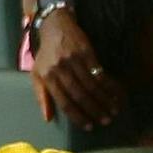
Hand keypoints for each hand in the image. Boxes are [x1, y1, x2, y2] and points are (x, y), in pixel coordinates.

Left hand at [29, 5, 118, 129]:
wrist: (54, 27)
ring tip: (114, 110)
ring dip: (104, 99)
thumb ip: (41, 96)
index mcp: (48, 78)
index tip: (89, 126)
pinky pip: (99, 72)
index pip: (64, 102)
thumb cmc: (46, 54)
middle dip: (94, 110)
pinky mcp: (86, 52)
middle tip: (106, 120)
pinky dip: (109, 84)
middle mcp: (61, 70)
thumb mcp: (37, 75)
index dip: (77, 116)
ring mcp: (74, 60)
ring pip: (91, 85)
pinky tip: (116, 92)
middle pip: (80, 95)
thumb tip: (48, 118)